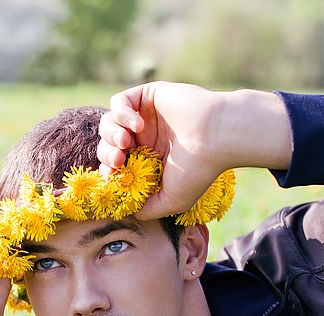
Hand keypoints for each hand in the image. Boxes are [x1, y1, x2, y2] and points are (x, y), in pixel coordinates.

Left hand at [98, 81, 290, 219]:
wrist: (216, 137)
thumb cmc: (198, 170)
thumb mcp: (172, 201)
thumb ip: (148, 209)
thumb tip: (130, 212)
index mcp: (149, 159)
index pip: (115, 164)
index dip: (108, 170)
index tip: (114, 176)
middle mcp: (146, 137)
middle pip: (108, 144)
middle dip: (107, 154)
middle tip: (119, 160)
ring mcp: (147, 115)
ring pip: (109, 123)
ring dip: (110, 134)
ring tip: (126, 142)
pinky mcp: (149, 95)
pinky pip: (119, 102)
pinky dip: (121, 114)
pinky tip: (138, 125)